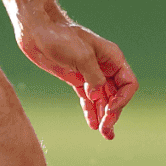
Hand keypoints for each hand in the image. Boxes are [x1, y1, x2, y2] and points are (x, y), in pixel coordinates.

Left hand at [16, 15, 138, 139]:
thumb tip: (98, 97)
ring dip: (104, 115)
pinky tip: (92, 124)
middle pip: (117, 94)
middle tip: (106, 129)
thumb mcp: (82, 56)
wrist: (37, 32)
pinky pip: (88, 99)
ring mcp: (90, 74)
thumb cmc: (61, 36)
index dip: (123, 99)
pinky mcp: (76, 79)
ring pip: (103, 99)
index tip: (110, 110)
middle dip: (113, 112)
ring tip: (104, 133)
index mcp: (112, 57)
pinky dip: (91, 111)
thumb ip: (94, 77)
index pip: (128, 83)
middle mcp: (104, 67)